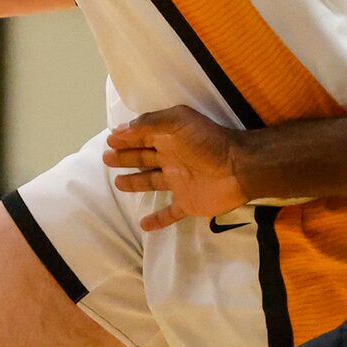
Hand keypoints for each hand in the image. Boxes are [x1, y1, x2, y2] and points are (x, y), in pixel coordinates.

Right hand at [104, 107, 247, 232]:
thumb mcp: (177, 121)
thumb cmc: (207, 141)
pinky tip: (144, 225)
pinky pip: (170, 213)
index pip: (142, 137)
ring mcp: (180, 182)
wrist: (239, 168)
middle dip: (125, 157)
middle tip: (107, 158)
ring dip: (135, 182)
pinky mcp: (188, 203)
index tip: (109, 141)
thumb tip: (120, 130)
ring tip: (118, 183)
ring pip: (152, 182)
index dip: (125, 138)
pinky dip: (158, 220)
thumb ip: (149, 123)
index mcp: (169, 139)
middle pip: (143, 158)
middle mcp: (172, 159)